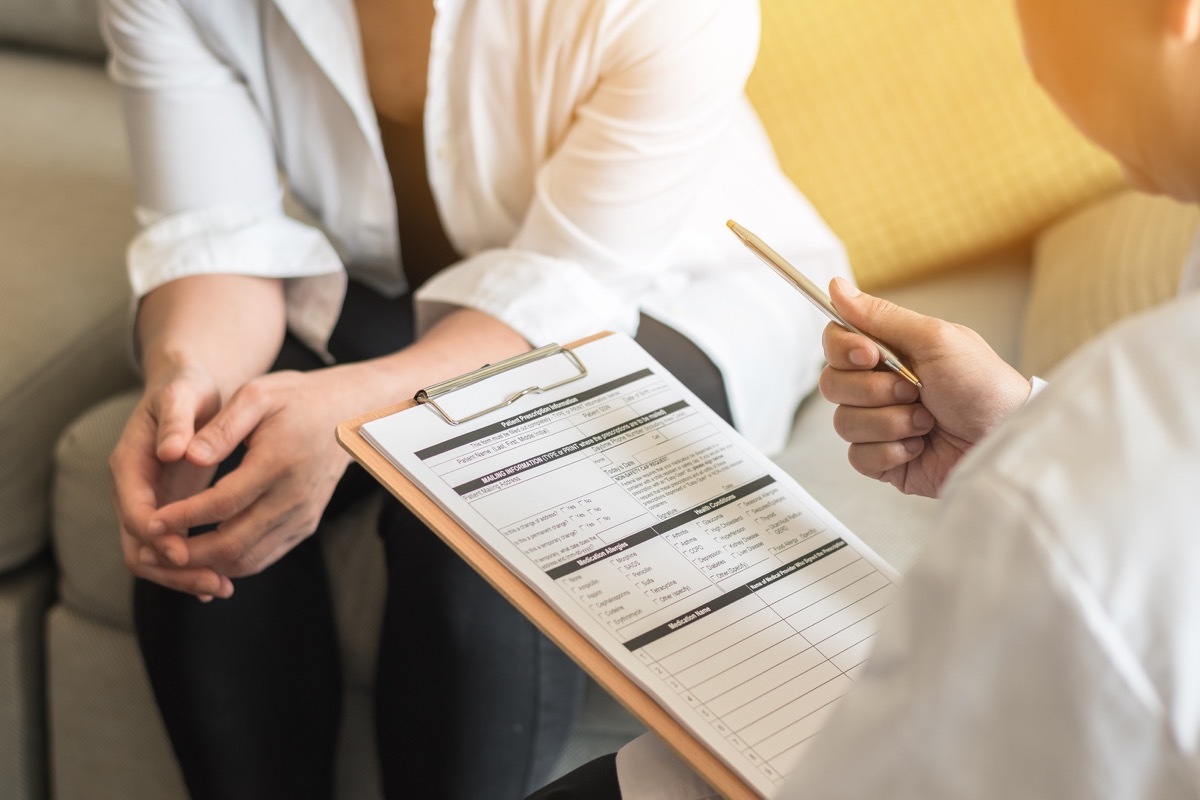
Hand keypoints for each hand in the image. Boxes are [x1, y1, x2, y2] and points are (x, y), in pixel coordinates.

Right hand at [109, 362, 233, 599]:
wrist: (188, 389)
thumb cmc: (186, 389)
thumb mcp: (181, 395)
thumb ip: (174, 420)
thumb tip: (170, 451)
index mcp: (129, 464)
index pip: (134, 512)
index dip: (156, 535)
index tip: (183, 551)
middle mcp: (133, 491)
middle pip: (138, 546)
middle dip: (171, 570)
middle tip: (211, 584)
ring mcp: (149, 504)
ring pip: (154, 556)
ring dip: (184, 576)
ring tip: (221, 588)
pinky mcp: (169, 512)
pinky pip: (172, 549)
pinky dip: (192, 567)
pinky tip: (221, 581)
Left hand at [146, 365, 361, 577]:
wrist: (348, 416)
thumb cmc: (297, 399)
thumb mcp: (257, 395)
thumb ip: (220, 427)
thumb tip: (185, 455)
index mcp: (279, 463)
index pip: (223, 503)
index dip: (183, 517)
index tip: (151, 521)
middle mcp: (294, 498)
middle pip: (233, 544)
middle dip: (187, 555)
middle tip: (150, 552)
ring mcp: (303, 516)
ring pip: (248, 559)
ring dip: (206, 565)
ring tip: (170, 557)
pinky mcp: (305, 526)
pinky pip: (263, 557)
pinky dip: (230, 562)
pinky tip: (202, 554)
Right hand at [819, 277, 1030, 496]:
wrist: (1005, 440)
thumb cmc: (983, 386)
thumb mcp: (935, 339)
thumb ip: (881, 315)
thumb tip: (837, 287)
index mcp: (890, 353)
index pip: (836, 342)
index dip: (844, 350)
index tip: (870, 354)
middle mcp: (880, 386)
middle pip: (833, 384)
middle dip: (875, 391)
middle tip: (915, 390)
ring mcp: (880, 424)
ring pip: (844, 423)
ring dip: (890, 423)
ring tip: (926, 422)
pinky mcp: (884, 459)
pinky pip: (858, 457)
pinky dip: (891, 452)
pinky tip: (919, 446)